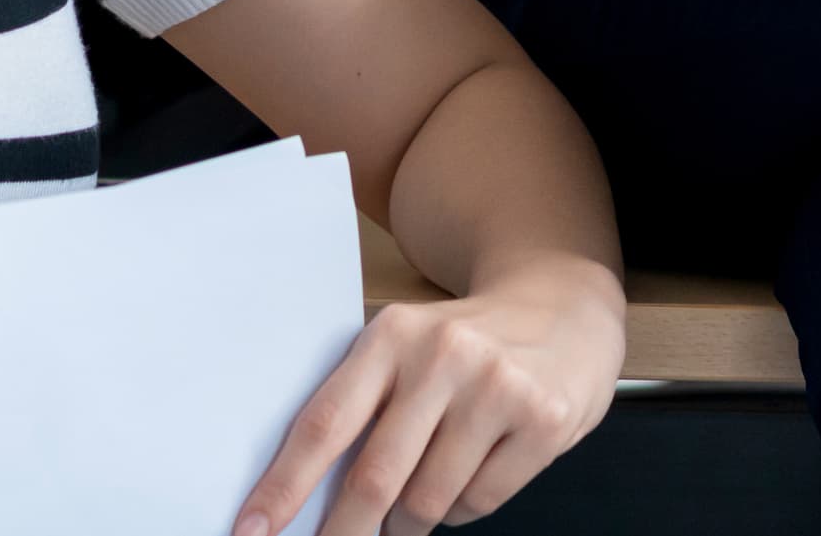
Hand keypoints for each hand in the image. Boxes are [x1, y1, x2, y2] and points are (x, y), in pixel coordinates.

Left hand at [235, 259, 626, 535]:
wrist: (568, 306)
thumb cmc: (470, 342)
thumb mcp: (410, 350)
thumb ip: (365, 408)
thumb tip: (310, 500)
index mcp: (394, 334)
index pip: (325, 424)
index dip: (283, 486)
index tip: (252, 530)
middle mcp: (445, 355)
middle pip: (374, 478)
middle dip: (343, 533)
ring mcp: (498, 387)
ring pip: (426, 503)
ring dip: (408, 525)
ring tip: (411, 509)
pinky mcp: (542, 419)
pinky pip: (476, 503)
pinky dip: (460, 510)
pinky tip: (469, 477)